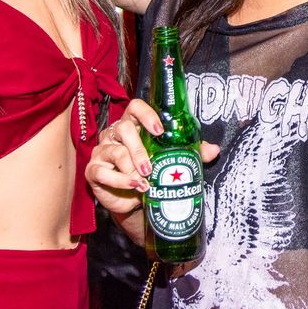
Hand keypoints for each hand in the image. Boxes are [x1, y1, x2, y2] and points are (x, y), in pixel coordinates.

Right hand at [85, 98, 219, 215]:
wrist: (135, 201)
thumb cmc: (153, 172)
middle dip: (139, 149)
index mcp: (134, 124)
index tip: (160, 130)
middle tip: (150, 167)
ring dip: (132, 168)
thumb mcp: (173, 160)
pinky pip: (102, 171)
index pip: (135, 107)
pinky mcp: (93, 170)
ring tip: (145, 182)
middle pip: (124, 128)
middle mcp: (115, 134)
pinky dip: (120, 181)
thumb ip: (192, 153)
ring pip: (115, 151)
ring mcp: (102, 151)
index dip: (147, 114)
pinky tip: (134, 187)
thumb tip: (214, 149)